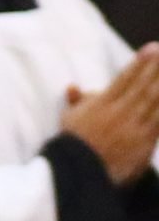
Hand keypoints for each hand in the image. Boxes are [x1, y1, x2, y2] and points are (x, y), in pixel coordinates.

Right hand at [63, 47, 158, 184]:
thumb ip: (77, 102)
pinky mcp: (145, 141)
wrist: (82, 171)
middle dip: (156, 69)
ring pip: (155, 101)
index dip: (139, 63)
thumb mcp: (70, 120)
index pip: (124, 78)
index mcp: (103, 104)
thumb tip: (72, 86)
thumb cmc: (75, 145)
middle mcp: (120, 112)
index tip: (151, 49)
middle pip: (144, 86)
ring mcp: (134, 126)